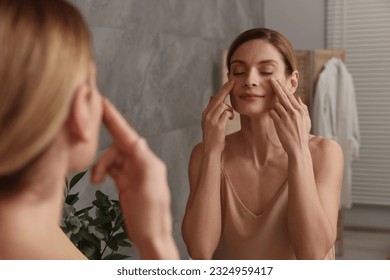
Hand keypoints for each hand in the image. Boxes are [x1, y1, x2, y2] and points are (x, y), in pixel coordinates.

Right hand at [91, 98, 177, 258]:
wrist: (150, 237)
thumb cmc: (152, 217)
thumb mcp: (150, 190)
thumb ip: (145, 164)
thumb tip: (139, 141)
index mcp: (149, 162)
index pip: (129, 136)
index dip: (115, 119)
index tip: (102, 102)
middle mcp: (142, 163)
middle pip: (118, 144)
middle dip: (104, 147)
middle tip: (85, 137)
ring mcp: (133, 172)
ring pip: (112, 156)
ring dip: (101, 164)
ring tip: (95, 179)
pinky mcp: (125, 181)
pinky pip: (110, 168)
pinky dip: (102, 170)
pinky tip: (97, 179)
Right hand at [201, 80, 234, 154]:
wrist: (210, 150)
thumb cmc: (213, 137)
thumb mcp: (210, 122)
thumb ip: (212, 110)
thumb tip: (212, 97)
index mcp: (205, 113)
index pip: (215, 98)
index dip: (222, 89)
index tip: (229, 82)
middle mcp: (207, 114)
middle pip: (218, 98)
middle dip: (226, 89)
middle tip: (233, 81)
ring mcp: (211, 119)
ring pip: (223, 105)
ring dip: (229, 109)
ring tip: (230, 116)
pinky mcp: (217, 125)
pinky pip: (226, 113)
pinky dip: (230, 114)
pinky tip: (230, 118)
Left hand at [269, 78, 310, 154]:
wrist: (298, 148)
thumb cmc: (302, 134)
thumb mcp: (306, 120)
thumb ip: (303, 108)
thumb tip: (298, 98)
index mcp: (300, 110)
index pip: (290, 96)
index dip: (283, 88)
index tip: (278, 81)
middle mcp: (294, 112)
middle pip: (283, 96)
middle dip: (276, 86)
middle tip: (271, 80)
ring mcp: (286, 117)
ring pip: (276, 104)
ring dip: (274, 107)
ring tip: (278, 114)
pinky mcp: (279, 123)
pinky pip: (272, 113)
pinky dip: (272, 114)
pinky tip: (274, 118)